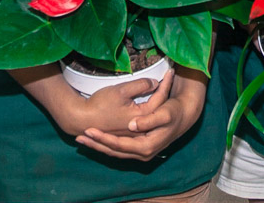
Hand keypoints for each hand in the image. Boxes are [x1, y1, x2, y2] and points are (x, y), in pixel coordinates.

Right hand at [13, 64, 171, 141]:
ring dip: (158, 102)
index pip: (160, 98)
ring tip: (162, 88)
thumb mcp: (120, 91)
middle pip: (159, 107)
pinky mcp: (128, 131)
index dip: (165, 83)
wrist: (82, 120)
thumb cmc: (100, 104)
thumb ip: (140, 85)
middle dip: (165, 92)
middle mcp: (141, 126)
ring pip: (152, 115)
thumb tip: (155, 82)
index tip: (170, 71)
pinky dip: (149, 111)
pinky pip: (144, 120)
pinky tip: (150, 103)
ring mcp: (134, 130)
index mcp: (141, 116)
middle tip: (169, 78)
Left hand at [79, 67, 209, 160]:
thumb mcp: (164, 113)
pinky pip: (119, 149)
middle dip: (95, 144)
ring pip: (114, 152)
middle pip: (114, 151)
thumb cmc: (174, 111)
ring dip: (98, 146)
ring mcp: (141, 152)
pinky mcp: (139, 147)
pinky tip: (95, 139)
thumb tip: (133, 126)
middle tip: (79, 136)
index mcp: (147, 146)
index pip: (119, 145)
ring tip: (81, 139)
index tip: (89, 130)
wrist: (184, 115)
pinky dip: (106, 145)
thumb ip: (149, 120)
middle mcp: (143, 153)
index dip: (103, 138)